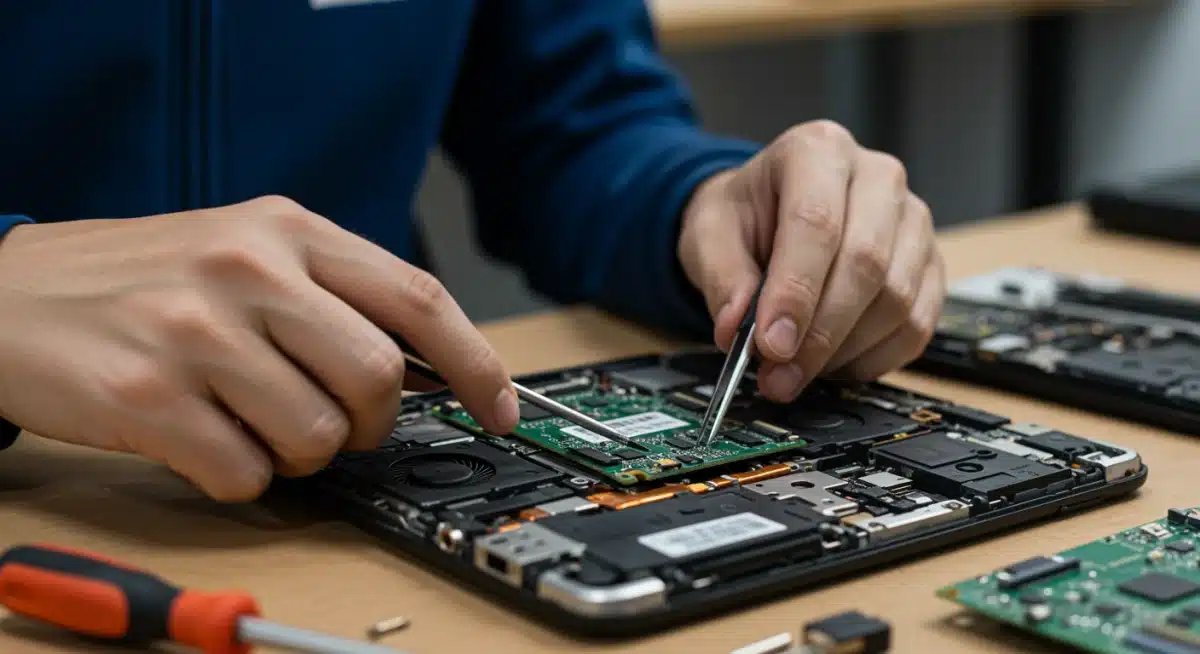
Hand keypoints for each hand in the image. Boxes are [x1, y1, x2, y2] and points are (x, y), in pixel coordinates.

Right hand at [0, 196, 518, 500]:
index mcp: (287, 229)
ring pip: (318, 436)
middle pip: (378, 379)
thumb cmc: (143, 279)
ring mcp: (197, 331)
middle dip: (370, 425)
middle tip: (335, 425)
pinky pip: (246, 474)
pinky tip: (205, 440)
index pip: (418, 299)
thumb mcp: (245, 251)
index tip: (500, 408)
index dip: (477, 364)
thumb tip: (430, 368)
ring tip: (255, 426)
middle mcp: (248, 269)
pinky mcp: (149, 395)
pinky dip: (241, 476)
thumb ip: (335, 297)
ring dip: (300, 455)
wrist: (9, 294)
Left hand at [678, 120, 944, 401]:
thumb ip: (721, 278)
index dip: (795, 291)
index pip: (817, 223)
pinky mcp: (930, 266)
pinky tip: (832, 364)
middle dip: (819, 333)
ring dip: (843, 351)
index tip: (771, 344)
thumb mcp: (709, 234)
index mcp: (818, 151)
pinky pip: (916, 325)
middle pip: (866, 263)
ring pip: (897, 300)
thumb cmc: (744, 218)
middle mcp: (878, 178)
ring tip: (795, 372)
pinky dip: (872, 358)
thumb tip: (735, 329)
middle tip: (779, 374)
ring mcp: (913, 221)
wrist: (769, 215)